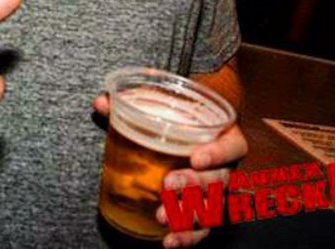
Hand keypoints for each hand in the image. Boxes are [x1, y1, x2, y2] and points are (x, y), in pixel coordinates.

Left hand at [91, 94, 247, 247]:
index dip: (218, 153)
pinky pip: (202, 227)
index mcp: (224, 137)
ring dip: (189, 215)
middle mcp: (225, 166)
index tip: (195, 158)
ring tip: (163, 216)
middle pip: (219, 180)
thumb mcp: (161, 101)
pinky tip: (169, 241)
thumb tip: (100, 102)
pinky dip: (188, 237)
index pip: (233, 146)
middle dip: (193, 185)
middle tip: (168, 185)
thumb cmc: (179, 113)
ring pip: (212, 208)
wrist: (190, 127)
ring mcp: (216, 190)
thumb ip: (132, 99)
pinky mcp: (203, 208)